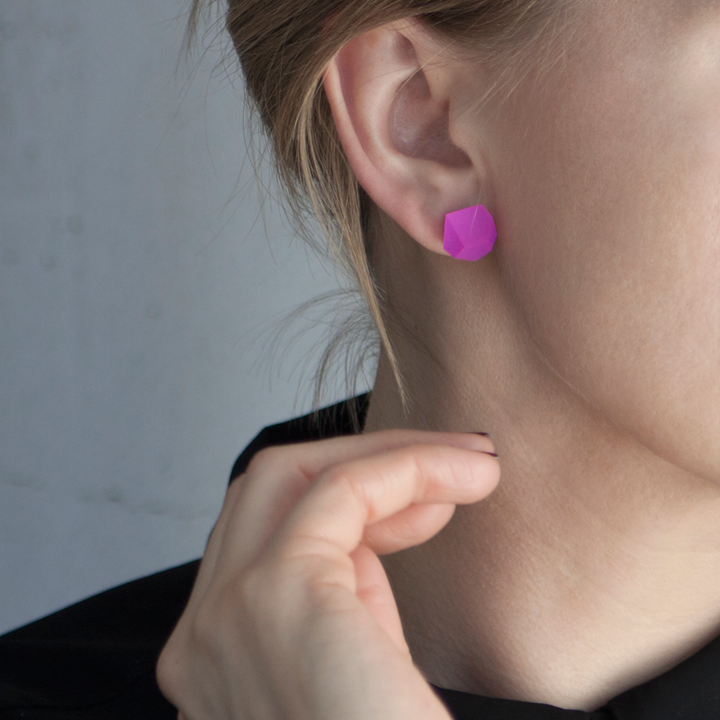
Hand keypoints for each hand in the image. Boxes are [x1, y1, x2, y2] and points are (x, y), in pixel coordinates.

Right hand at [157, 429, 499, 719]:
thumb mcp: (356, 670)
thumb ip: (347, 606)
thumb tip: (380, 533)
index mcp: (221, 651)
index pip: (269, 531)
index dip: (354, 500)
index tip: (432, 502)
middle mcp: (203, 631)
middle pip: (268, 488)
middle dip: (364, 460)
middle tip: (453, 463)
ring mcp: (227, 613)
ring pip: (291, 473)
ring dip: (387, 455)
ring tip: (470, 465)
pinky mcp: (276, 598)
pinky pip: (340, 491)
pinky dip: (404, 467)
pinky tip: (464, 479)